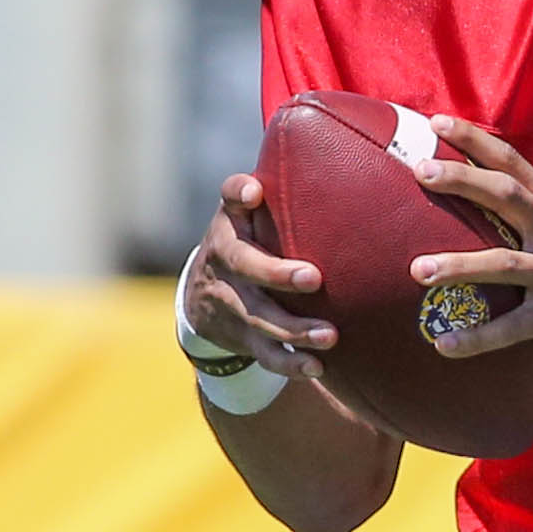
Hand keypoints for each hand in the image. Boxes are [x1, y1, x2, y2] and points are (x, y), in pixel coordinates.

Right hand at [188, 174, 338, 375]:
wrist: (203, 296)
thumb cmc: (245, 241)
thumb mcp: (246, 214)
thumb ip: (266, 191)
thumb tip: (286, 164)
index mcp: (230, 227)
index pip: (229, 202)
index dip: (239, 194)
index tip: (253, 190)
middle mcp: (224, 263)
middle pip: (247, 269)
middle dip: (277, 274)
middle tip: (312, 277)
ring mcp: (232, 304)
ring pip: (260, 319)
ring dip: (294, 330)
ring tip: (329, 336)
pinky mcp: (243, 337)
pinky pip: (265, 355)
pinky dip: (290, 364)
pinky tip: (317, 367)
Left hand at [406, 117, 532, 365]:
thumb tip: (489, 197)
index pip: (514, 163)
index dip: (475, 141)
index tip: (437, 122)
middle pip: (507, 196)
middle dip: (463, 181)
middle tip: (420, 170)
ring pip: (505, 264)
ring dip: (459, 266)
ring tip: (417, 270)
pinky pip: (514, 329)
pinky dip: (478, 338)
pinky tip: (444, 344)